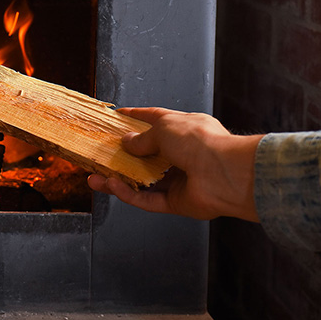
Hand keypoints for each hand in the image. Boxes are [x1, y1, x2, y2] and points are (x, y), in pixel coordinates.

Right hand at [87, 107, 262, 221]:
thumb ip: (142, 138)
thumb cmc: (201, 142)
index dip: (136, 118)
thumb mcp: (164, 128)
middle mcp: (182, 154)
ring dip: (118, 179)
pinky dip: (129, 194)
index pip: (155, 120)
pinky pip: (147, 199)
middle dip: (121, 156)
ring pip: (142, 181)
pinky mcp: (176, 202)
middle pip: (146, 156)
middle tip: (101, 155)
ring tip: (95, 177)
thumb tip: (127, 143)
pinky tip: (112, 186)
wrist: (225, 174)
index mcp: (184, 130)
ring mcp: (179, 179)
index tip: (118, 117)